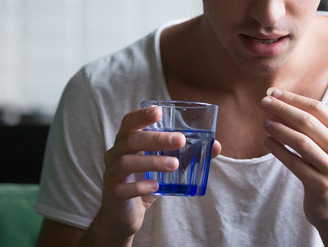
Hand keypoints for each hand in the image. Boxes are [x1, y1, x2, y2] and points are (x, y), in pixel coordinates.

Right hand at [93, 106, 221, 242]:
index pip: (129, 122)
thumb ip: (187, 155)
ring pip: (126, 162)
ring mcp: (111, 174)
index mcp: (126, 142)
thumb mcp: (165, 167)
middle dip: (156, 138)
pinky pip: (123, 188)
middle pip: (130, 140)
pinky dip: (140, 186)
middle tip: (180, 140)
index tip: (159, 112)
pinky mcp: (113, 194)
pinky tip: (156, 186)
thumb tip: (216, 145)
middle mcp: (115, 154)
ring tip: (174, 164)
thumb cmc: (145, 182)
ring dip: (152, 162)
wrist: (124, 216)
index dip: (141, 115)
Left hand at [260, 87, 327, 238]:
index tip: (275, 93)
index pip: (318, 109)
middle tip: (264, 103)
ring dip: (279, 129)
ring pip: (301, 142)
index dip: (294, 99)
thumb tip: (281, 100)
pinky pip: (294, 163)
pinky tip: (268, 142)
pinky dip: (279, 151)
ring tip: (265, 123)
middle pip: (308, 122)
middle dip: (283, 110)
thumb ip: (314, 126)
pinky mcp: (320, 185)